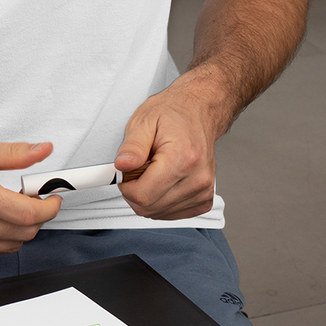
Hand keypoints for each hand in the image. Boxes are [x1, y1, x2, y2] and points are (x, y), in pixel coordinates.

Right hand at [0, 137, 62, 265]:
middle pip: (23, 234)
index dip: (48, 208)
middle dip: (35, 217)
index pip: (27, 214)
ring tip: (2, 208)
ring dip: (16, 229)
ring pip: (9, 246)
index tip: (51, 200)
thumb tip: (42, 151)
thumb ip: (13, 154)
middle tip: (28, 200)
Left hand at [115, 74, 220, 219]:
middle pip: (149, 207)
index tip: (126, 173)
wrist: (198, 112)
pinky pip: (173, 213)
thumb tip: (122, 166)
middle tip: (139, 168)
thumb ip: (132, 147)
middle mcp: (197, 178)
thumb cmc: (174, 114)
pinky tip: (163, 182)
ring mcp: (203, 191)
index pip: (142, 195)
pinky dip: (161, 202)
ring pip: (159, 213)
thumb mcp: (144, 121)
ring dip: (148, 196)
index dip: (126, 187)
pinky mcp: (204, 198)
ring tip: (153, 171)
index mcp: (182, 159)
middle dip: (135, 191)